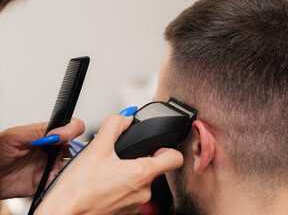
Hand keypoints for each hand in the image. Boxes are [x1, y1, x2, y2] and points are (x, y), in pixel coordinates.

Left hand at [0, 118, 84, 198]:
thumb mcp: (14, 136)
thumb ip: (37, 131)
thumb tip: (57, 131)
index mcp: (49, 135)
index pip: (72, 128)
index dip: (73, 131)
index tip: (62, 137)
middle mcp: (54, 150)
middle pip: (79, 147)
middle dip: (83, 150)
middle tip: (75, 154)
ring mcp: (52, 167)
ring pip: (75, 166)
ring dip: (76, 168)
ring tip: (67, 170)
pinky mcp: (47, 183)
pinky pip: (62, 184)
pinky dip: (64, 184)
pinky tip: (59, 182)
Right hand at [36, 114, 183, 214]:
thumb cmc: (77, 190)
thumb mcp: (95, 148)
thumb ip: (113, 126)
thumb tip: (125, 118)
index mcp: (142, 174)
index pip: (175, 159)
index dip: (168, 148)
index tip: (157, 146)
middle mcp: (143, 193)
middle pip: (152, 169)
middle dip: (136, 160)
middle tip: (116, 158)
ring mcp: (135, 206)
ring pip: (139, 182)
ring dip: (127, 175)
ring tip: (106, 173)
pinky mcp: (125, 214)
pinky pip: (129, 195)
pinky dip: (120, 188)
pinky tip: (103, 186)